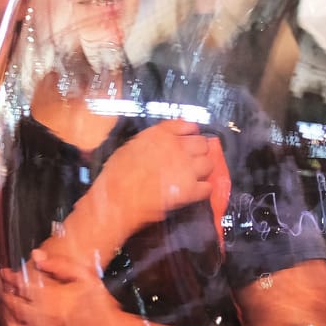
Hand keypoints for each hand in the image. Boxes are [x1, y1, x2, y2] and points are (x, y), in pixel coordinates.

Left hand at [0, 249, 133, 325]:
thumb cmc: (103, 308)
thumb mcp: (87, 278)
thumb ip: (61, 265)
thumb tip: (37, 256)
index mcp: (48, 298)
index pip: (19, 285)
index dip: (8, 278)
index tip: (3, 274)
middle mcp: (40, 318)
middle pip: (12, 306)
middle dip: (4, 297)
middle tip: (1, 292)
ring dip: (6, 320)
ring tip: (4, 314)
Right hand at [89, 121, 228, 242]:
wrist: (116, 200)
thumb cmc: (116, 175)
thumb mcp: (130, 146)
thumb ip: (151, 141)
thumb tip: (163, 145)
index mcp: (160, 135)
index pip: (187, 125)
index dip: (191, 133)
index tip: (190, 139)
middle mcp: (177, 147)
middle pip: (202, 144)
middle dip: (199, 152)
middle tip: (192, 161)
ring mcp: (186, 168)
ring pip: (209, 164)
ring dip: (203, 170)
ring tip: (194, 177)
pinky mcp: (190, 189)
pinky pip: (208, 187)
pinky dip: (203, 190)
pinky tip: (195, 192)